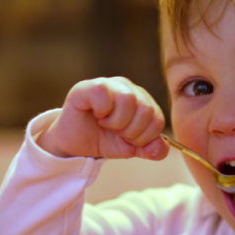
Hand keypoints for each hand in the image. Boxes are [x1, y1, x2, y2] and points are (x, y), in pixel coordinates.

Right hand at [38, 77, 167, 159]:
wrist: (75, 145)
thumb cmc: (103, 140)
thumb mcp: (130, 148)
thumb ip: (150, 149)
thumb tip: (159, 148)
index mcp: (142, 101)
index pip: (157, 119)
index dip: (143, 137)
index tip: (127, 139)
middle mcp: (128, 89)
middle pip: (146, 109)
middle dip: (131, 131)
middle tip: (115, 132)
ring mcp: (109, 85)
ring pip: (128, 99)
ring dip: (117, 122)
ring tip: (106, 124)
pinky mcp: (88, 86)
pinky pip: (104, 92)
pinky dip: (102, 111)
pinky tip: (96, 115)